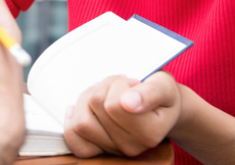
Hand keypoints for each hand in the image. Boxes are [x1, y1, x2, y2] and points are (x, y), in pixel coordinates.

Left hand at [63, 72, 181, 157]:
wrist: (161, 110)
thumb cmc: (161, 96)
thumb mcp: (163, 86)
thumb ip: (150, 93)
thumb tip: (129, 103)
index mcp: (150, 134)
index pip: (114, 104)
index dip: (119, 85)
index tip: (133, 84)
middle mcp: (131, 147)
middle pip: (96, 106)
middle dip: (105, 87)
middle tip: (121, 87)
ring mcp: (113, 150)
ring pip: (81, 121)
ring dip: (88, 98)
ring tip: (106, 94)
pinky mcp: (98, 149)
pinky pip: (74, 140)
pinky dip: (72, 121)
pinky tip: (79, 109)